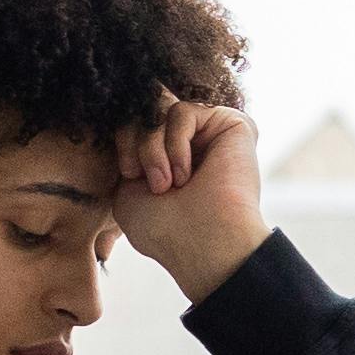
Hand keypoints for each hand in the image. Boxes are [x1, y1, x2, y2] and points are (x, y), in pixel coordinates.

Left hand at [118, 99, 271, 304]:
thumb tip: (130, 123)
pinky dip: (175, 142)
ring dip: (154, 148)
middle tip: (142, 177)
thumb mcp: (127, 190)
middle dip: (138, 143)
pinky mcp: (231, 124)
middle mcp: (192, 143)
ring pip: (163, 110)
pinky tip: (186, 173)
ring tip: (168, 183)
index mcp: (168, 158)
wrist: (202, 244)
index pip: (133, 123)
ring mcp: (211, 133)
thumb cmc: (165, 230)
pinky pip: (184, 110)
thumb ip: (131, 154)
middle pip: (147, 111)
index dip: (123, 142)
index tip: (128, 174)